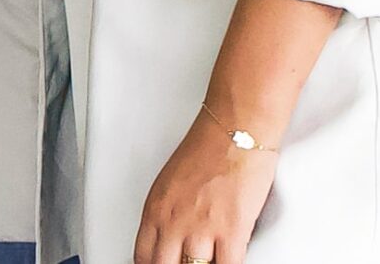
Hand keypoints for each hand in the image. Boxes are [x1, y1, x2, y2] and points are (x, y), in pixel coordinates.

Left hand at [134, 111, 277, 263]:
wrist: (236, 129)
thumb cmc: (208, 147)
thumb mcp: (170, 183)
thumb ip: (167, 214)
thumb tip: (171, 239)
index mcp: (156, 210)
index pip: (143, 257)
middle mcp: (174, 222)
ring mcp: (202, 229)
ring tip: (207, 262)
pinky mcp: (232, 231)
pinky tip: (227, 263)